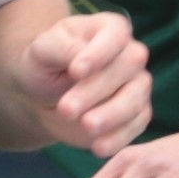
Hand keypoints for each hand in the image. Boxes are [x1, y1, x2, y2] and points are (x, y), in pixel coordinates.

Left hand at [15, 8, 150, 154]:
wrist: (41, 95)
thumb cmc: (43, 64)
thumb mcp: (42, 50)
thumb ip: (61, 48)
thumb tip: (80, 59)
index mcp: (110, 29)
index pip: (115, 35)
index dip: (99, 53)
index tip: (75, 71)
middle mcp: (129, 55)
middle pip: (128, 68)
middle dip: (97, 89)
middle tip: (66, 109)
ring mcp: (136, 86)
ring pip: (136, 99)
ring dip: (111, 115)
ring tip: (85, 127)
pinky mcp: (135, 115)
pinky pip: (136, 126)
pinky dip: (119, 138)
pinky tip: (98, 147)